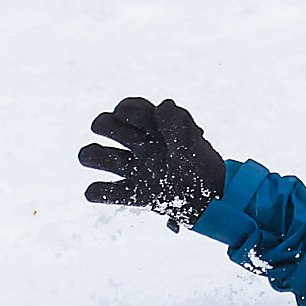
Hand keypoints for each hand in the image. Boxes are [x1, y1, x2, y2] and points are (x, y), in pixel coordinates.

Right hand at [79, 97, 225, 228]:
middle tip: (132, 140)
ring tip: (122, 164)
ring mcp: (133, 169)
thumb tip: (163, 105)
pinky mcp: (131, 193)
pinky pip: (99, 191)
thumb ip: (178, 124)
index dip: (127, 110)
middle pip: (103, 124)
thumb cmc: (201, 167)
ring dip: (93, 155)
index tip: (140, 121)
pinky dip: (98, 191)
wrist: (212, 200)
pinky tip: (123, 191)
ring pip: (93, 155)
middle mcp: (139, 145)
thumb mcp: (191, 144)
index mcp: (155, 128)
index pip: (127, 108)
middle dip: (106, 126)